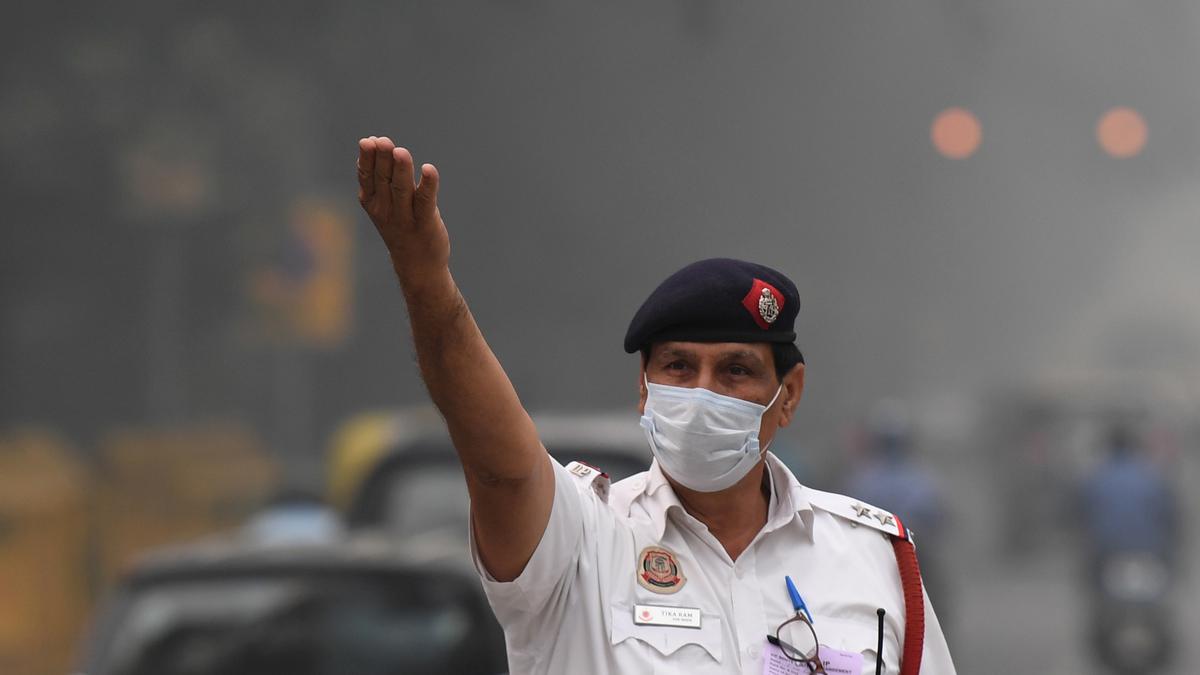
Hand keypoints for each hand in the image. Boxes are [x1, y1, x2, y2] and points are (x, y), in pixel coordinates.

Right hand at [357, 136, 449, 287]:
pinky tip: (429, 169)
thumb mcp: (383, 202)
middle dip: (382, 159)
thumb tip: (372, 141)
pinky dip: (428, 184)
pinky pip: (426, 201)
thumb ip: (379, 174)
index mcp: (372, 202)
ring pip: (402, 189)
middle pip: (383, 180)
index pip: (367, 177)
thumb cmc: (400, 226)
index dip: (367, 159)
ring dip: (401, 170)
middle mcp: (386, 210)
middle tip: (382, 141)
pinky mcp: (425, 223)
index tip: (369, 141)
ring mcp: (405, 217)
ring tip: (400, 152)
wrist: (417, 265)